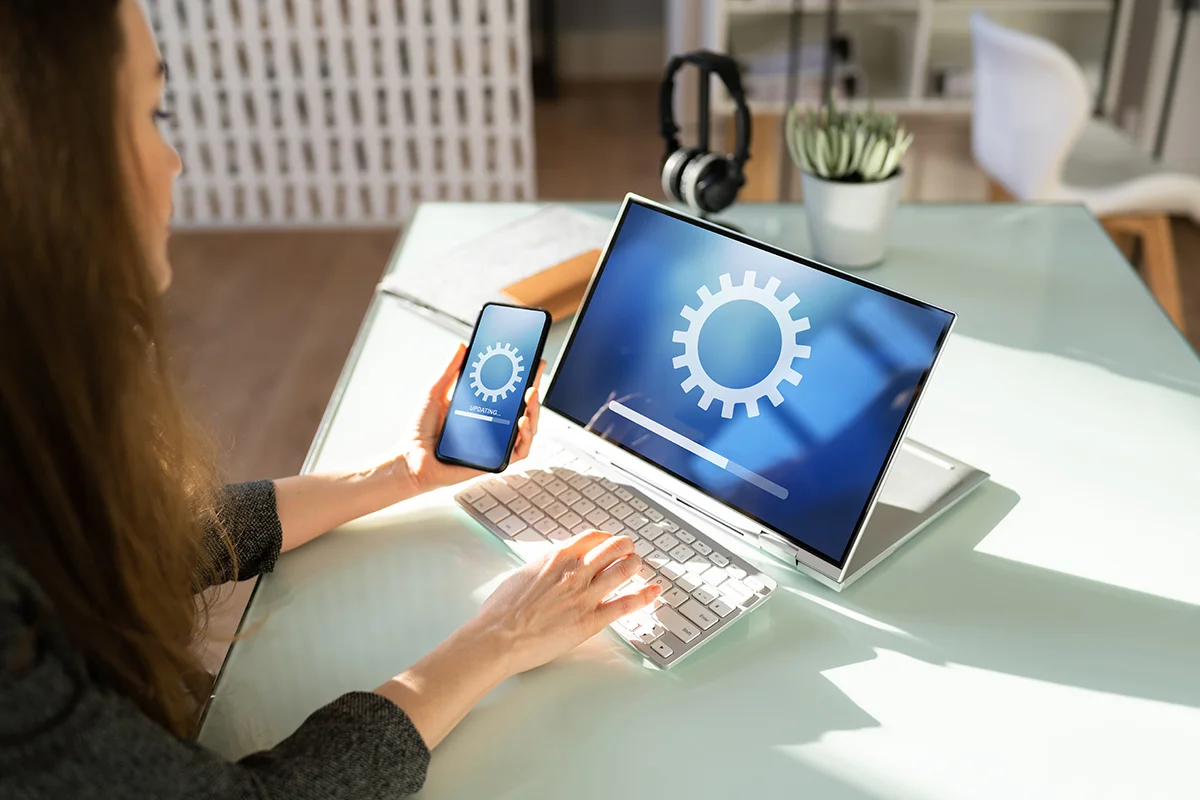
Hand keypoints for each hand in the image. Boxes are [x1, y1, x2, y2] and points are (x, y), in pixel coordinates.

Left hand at [394, 343, 544, 493]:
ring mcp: (496, 443)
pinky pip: (520, 450)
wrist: (412, 458)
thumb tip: (462, 346)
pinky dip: (525, 436)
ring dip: (535, 410)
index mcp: (483, 409)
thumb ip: (449, 370)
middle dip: (534, 389)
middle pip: (525, 408)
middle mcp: (494, 426)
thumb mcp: (435, 393)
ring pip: (529, 428)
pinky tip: (522, 421)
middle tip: (534, 374)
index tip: (532, 361)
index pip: (510, 391)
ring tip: (530, 395)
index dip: (525, 377)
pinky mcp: (495, 460)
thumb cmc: (421, 431)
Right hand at [471, 531, 662, 674]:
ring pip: (624, 570)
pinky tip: (653, 591)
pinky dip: (644, 596)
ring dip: (635, 565)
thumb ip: (544, 569)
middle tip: (629, 550)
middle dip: (625, 547)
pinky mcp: (591, 620)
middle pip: (613, 549)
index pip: (592, 538)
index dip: (606, 538)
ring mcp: (585, 595)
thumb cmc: (502, 611)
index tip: (609, 541)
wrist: (498, 637)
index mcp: (557, 557)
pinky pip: (625, 604)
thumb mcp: (522, 575)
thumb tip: (550, 570)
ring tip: (638, 564)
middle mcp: (575, 571)